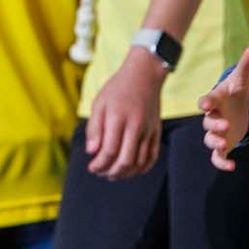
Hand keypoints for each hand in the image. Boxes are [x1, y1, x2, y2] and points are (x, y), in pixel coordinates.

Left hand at [84, 49, 164, 178]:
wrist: (144, 75)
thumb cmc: (118, 88)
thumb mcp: (99, 103)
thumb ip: (94, 128)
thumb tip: (91, 152)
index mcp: (118, 118)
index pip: (109, 151)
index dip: (99, 164)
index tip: (91, 167)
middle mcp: (135, 126)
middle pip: (125, 161)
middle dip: (111, 172)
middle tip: (101, 173)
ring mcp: (148, 130)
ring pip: (139, 162)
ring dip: (125, 173)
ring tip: (113, 174)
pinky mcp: (157, 131)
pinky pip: (152, 156)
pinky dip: (142, 168)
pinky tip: (132, 171)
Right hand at [200, 48, 248, 171]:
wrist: (239, 106)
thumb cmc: (237, 91)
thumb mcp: (242, 79)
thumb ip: (245, 65)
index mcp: (215, 100)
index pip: (206, 101)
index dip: (206, 102)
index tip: (206, 104)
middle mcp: (213, 117)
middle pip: (207, 123)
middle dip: (214, 126)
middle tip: (225, 127)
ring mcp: (217, 132)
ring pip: (210, 140)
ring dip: (215, 143)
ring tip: (225, 145)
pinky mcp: (224, 144)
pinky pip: (217, 156)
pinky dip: (221, 162)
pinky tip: (232, 166)